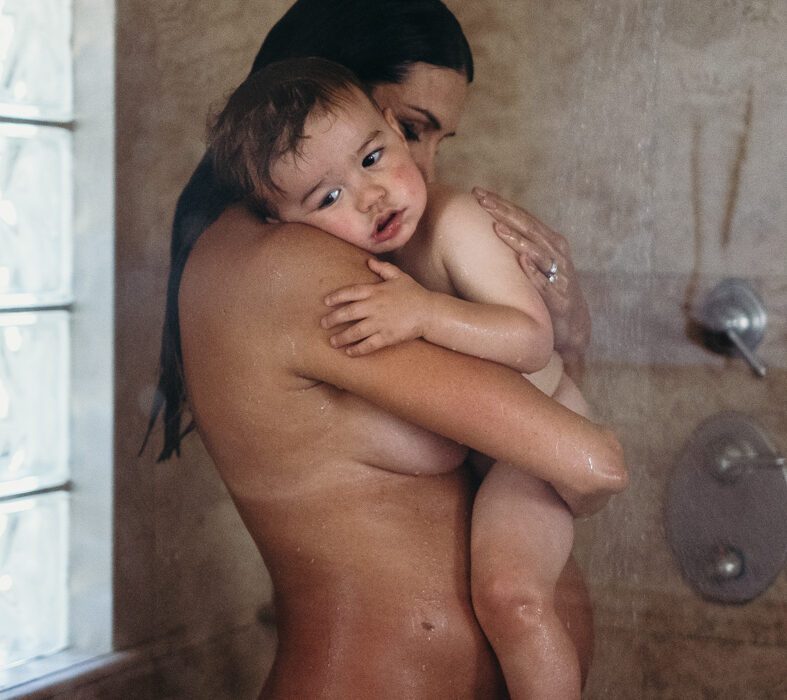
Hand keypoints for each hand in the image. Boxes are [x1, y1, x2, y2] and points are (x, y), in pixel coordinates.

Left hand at [321, 258, 432, 355]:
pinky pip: (368, 345)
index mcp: (376, 291)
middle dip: (333, 319)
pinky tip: (349, 352)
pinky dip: (357, 349)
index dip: (336, 297)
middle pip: (348, 313)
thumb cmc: (414, 293)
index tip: (326, 302)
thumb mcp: (399, 276)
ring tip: (332, 342)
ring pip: (355, 331)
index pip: (351, 292)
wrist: (430, 312)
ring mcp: (380, 323)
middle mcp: (375, 307)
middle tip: (323, 323)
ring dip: (342, 337)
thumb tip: (369, 261)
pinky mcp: (387, 337)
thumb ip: (383, 268)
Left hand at [472, 187, 590, 366]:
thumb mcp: (535, 264)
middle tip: (481, 200)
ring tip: (497, 228)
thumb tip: (479, 232)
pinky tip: (522, 262)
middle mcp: (556, 253)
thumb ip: (515, 247)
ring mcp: (560, 275)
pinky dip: (535, 273)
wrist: (574, 327)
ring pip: (538, 252)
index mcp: (549, 241)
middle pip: (529, 228)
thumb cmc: (548, 291)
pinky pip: (546, 284)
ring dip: (518, 239)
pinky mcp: (561, 299)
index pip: (523, 217)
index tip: (477, 191)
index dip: (501, 203)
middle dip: (505, 212)